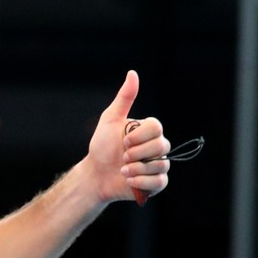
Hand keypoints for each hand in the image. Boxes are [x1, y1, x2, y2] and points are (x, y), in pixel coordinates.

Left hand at [86, 71, 170, 204]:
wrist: (96, 174)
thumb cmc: (102, 146)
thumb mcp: (110, 120)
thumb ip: (124, 98)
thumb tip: (133, 73)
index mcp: (149, 131)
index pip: (156, 127)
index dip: (138, 136)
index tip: (123, 141)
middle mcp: (158, 146)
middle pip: (161, 146)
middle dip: (137, 153)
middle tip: (123, 156)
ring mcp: (159, 165)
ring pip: (160, 165)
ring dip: (136, 168)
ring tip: (122, 169)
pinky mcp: (157, 183)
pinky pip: (159, 182)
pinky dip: (141, 181)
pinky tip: (128, 179)